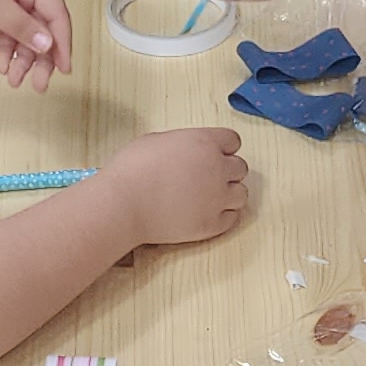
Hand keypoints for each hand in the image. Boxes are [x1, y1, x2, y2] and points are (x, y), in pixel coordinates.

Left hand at [0, 0, 69, 89]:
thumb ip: (21, 25)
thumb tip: (47, 43)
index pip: (57, 12)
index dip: (62, 42)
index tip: (63, 68)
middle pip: (43, 25)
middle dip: (42, 56)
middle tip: (40, 83)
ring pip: (25, 30)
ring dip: (22, 56)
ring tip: (14, 79)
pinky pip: (9, 28)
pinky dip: (7, 47)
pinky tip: (2, 64)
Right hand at [92, 126, 247, 245]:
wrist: (123, 205)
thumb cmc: (131, 169)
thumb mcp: (157, 140)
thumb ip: (183, 144)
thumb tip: (187, 152)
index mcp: (205, 143)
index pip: (233, 140)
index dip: (222, 147)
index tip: (213, 154)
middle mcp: (218, 168)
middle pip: (240, 167)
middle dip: (226, 170)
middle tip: (206, 177)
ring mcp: (217, 198)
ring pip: (242, 194)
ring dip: (228, 194)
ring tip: (208, 197)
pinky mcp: (212, 224)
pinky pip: (232, 218)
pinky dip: (223, 215)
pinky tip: (205, 212)